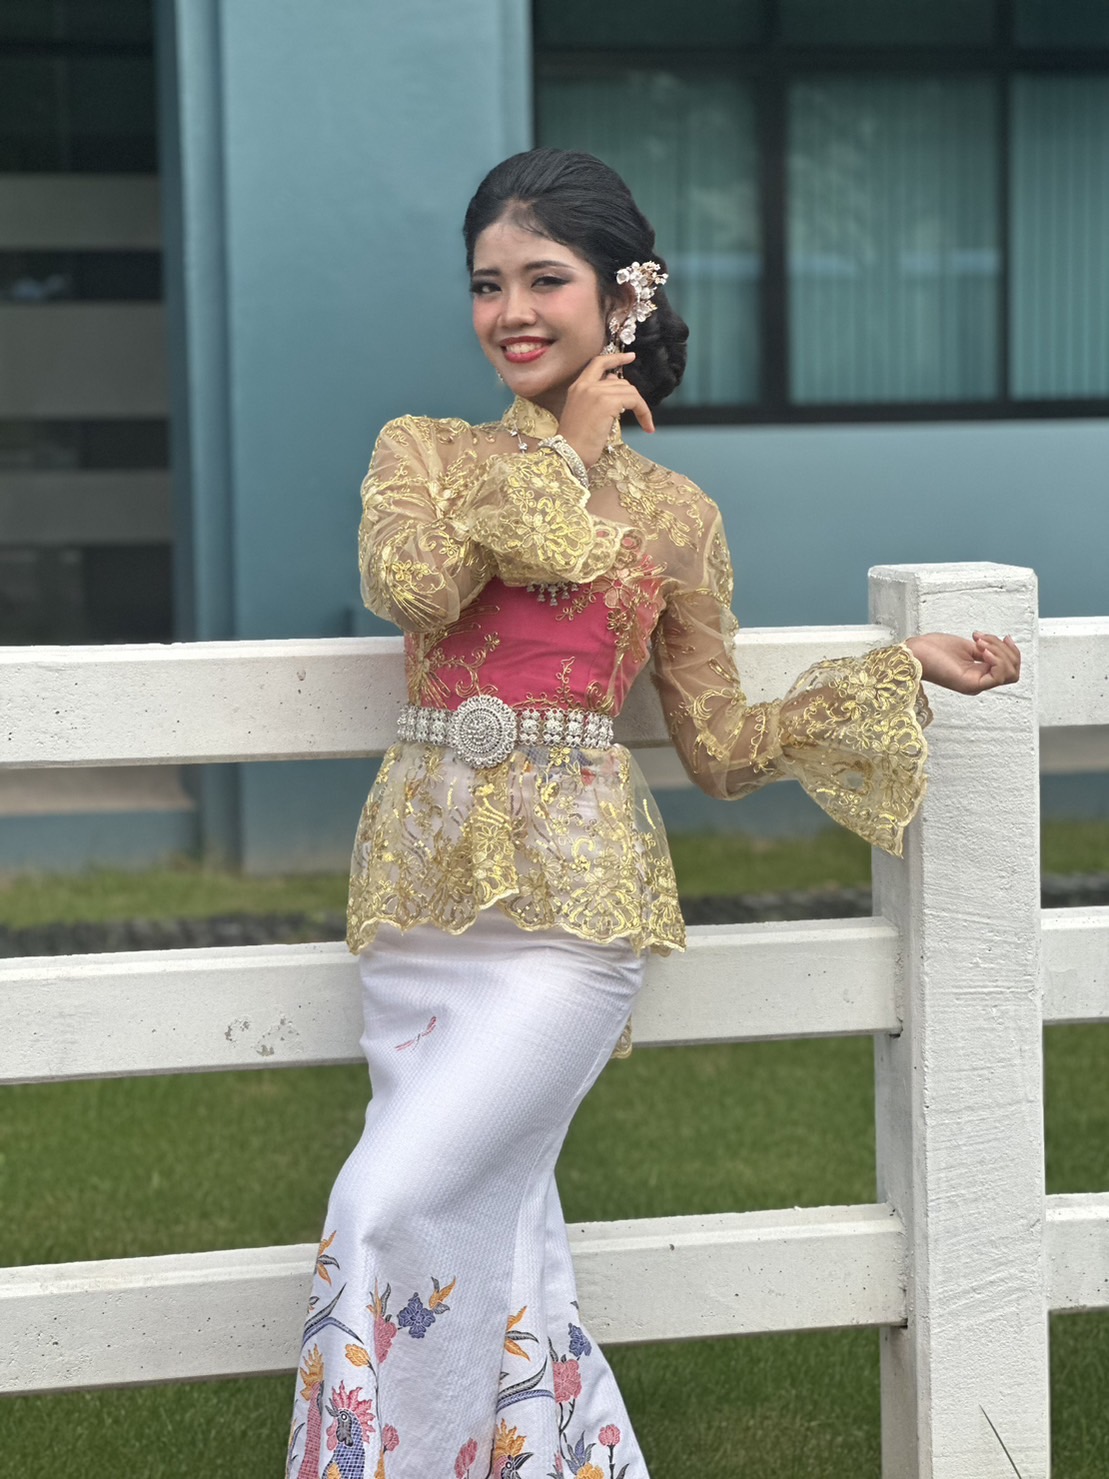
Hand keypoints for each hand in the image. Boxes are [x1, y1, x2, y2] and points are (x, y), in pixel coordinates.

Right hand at [557, 351, 654, 467]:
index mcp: (577, 387)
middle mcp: (586, 386)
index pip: (598, 364)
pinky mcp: (608, 402)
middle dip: (633, 397)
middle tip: (641, 413)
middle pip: (620, 381)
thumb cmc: (574, 443)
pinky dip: (644, 412)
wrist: (567, 454)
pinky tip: (647, 426)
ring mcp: (596, 392)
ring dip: (641, 407)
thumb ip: (597, 399)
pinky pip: (634, 401)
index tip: (631, 357)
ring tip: (646, 424)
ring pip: (629, 391)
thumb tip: (614, 388)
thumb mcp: (583, 415)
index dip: (616, 358)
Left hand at [904, 631, 1020, 693]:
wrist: (915, 652)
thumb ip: (986, 650)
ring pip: (1009, 673)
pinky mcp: (970, 685)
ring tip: (979, 642)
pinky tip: (982, 649)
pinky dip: (996, 659)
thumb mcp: (968, 646)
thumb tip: (1000, 648)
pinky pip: (997, 677)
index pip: (1010, 669)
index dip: (1012, 651)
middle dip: (1005, 649)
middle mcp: (979, 682)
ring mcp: (975, 685)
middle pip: (1013, 671)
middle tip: (983, 639)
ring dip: (999, 651)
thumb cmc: (932, 650)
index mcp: (979, 674)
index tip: (1002, 636)